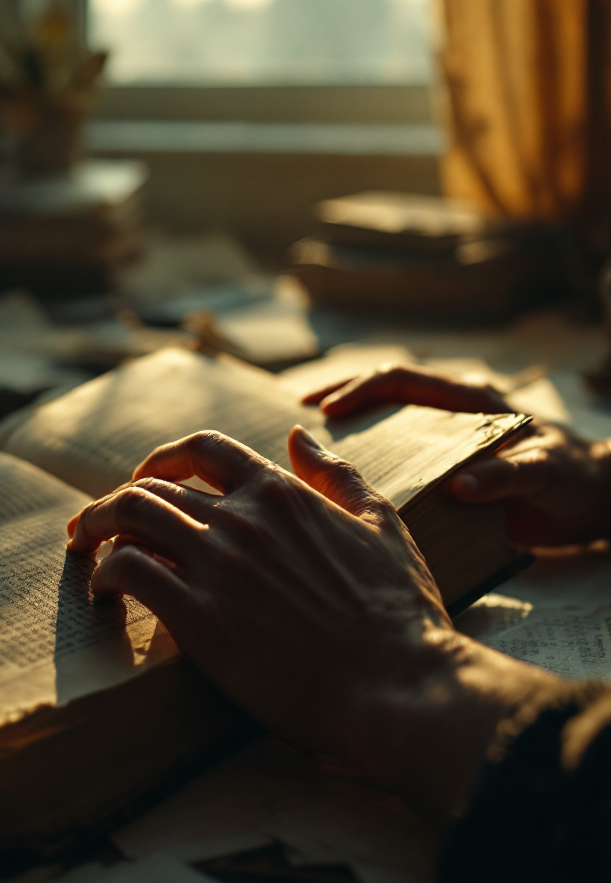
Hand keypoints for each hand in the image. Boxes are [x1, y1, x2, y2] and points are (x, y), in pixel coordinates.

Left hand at [67, 429, 554, 820]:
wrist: (399, 687)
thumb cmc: (399, 615)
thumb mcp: (381, 525)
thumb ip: (337, 475)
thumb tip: (298, 433)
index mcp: (281, 494)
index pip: (203, 448)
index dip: (162, 457)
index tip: (143, 477)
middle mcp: (242, 518)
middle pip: (151, 485)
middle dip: (114, 501)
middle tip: (95, 525)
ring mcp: (216, 563)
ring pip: (128, 516)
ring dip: (96, 527)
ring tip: (84, 549)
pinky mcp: (197, 615)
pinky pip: (126, 570)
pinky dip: (105, 574)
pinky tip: (105, 593)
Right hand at [304, 363, 610, 547]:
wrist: (598, 502)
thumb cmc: (575, 480)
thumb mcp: (545, 474)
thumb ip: (505, 476)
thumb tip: (459, 486)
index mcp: (471, 401)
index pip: (402, 380)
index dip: (361, 390)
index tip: (327, 410)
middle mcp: (452, 413)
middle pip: (384, 390)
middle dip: (341, 394)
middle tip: (301, 411)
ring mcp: (447, 438)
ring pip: (387, 418)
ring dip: (351, 422)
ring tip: (311, 438)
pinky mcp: (446, 466)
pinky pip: (397, 453)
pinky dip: (368, 454)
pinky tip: (346, 476)